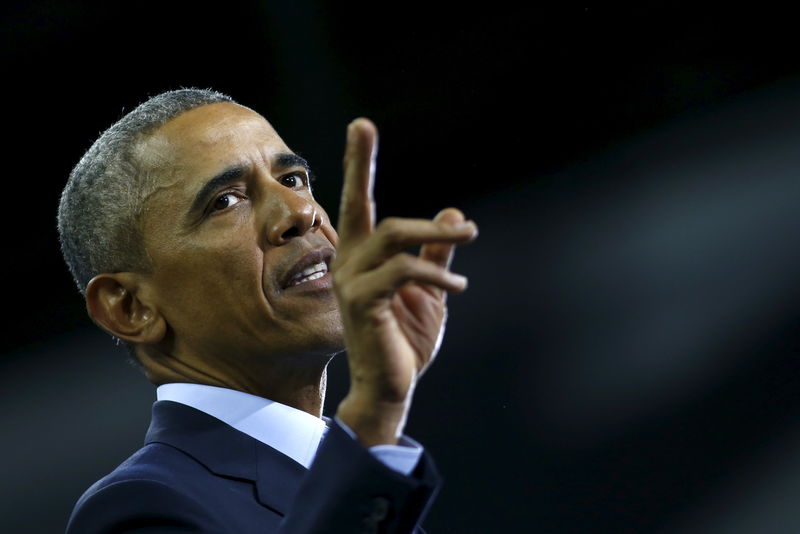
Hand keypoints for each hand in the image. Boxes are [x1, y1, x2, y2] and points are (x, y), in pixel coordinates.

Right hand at [332, 119, 477, 445]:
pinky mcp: (362, 302)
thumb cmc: (405, 338)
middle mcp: (350, 262)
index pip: (358, 201)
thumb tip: (453, 212)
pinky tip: (458, 288)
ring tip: (469, 238)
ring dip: (436, 236)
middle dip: (384, 181)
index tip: (361, 125)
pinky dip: (435, 274)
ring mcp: (352, 282)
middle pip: (366, 207)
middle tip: (462, 219)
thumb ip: (436, 252)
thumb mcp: (430, 289)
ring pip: (392, 236)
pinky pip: (401, 271)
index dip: (358, 162)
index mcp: (362, 255)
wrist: (393, 384)